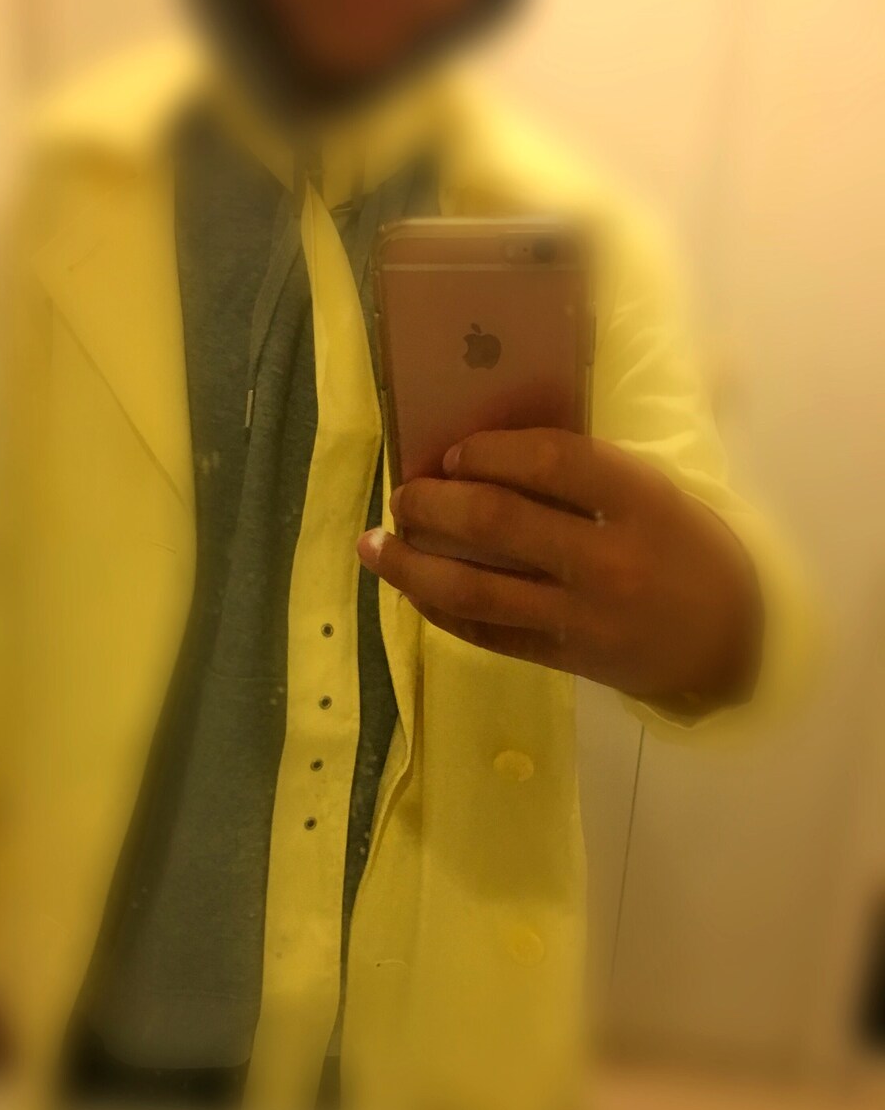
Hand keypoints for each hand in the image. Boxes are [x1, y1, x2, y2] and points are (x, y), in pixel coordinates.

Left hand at [357, 428, 759, 705]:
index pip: (551, 461)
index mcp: (640, 502)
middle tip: (404, 495)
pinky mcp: (563, 659)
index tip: (455, 451)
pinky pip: (485, 634)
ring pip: (474, 590)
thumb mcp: (661, 495)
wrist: (735, 646)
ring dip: (412, 564)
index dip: (491, 451)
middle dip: (434, 504)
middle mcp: (606, 559)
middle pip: (496, 525)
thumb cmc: (694, 553)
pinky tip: (411, 590)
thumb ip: (591, 473)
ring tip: (373, 545)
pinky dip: (439, 610)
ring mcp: (580, 616)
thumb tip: (494, 451)